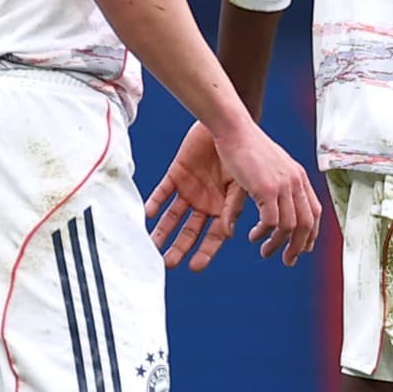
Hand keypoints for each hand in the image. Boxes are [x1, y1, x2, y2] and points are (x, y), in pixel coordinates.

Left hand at [144, 124, 237, 269]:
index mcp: (225, 207)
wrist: (231, 123)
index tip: (195, 268)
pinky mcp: (177, 174)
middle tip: (168, 263)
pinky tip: (147, 213)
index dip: (206, 251)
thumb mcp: (243, 185)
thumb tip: (226, 234)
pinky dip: (154, 201)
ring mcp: (191, 189)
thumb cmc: (245, 154)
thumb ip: (233, 209)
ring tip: (152, 246)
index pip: (214, 236)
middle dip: (181, 247)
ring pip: (174, 216)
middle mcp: (206, 202)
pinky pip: (162, 191)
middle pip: (191, 230)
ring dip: (163, 230)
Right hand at [217, 123, 321, 264]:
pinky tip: (254, 236)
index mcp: (299, 176)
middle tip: (288, 260)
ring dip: (279, 244)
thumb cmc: (246, 144)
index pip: (314, 211)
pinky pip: (271, 221)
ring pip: (290, 226)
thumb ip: (277, 183)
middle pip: (307, 223)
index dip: (310, 233)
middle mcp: (296, 182)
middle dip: (298, 246)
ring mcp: (283, 185)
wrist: (235, 128)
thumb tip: (274, 202)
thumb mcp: (269, 166)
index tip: (302, 247)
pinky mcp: (267, 189)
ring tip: (266, 251)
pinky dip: (264, 233)